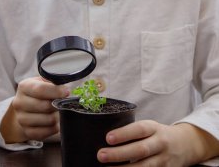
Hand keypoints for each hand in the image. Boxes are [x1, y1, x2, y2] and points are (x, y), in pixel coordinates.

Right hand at [0, 76, 68, 142]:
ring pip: (48, 120)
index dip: (56, 91)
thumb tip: (66, 89)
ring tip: (59, 112)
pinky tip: (55, 121)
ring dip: (57, 116)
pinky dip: (54, 128)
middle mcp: (19, 103)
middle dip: (58, 105)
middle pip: (45, 106)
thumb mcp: (43, 81)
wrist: (26, 107)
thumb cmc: (39, 91)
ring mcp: (21, 119)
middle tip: (64, 103)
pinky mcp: (27, 132)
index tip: (67, 92)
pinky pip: (46, 132)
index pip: (40, 89)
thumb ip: (53, 82)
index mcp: (24, 86)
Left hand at [97, 120, 218, 165]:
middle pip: (140, 149)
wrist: (186, 144)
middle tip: (101, 155)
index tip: (108, 138)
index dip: (124, 133)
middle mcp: (160, 143)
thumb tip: (108, 140)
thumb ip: (134, 132)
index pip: (139, 129)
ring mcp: (164, 160)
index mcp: (154, 128)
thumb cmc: (159, 134)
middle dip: (119, 154)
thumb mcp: (150, 127)